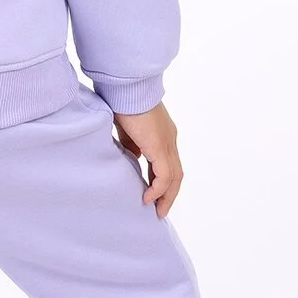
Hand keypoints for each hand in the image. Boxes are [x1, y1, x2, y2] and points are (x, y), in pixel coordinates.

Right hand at [113, 101, 182, 216]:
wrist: (125, 87)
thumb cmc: (121, 101)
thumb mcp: (127, 129)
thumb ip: (132, 144)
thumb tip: (133, 158)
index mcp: (162, 134)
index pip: (167, 163)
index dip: (161, 181)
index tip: (151, 194)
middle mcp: (169, 140)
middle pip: (175, 173)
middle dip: (168, 193)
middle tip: (159, 210)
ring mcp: (167, 143)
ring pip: (174, 177)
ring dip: (166, 196)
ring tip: (156, 210)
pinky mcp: (160, 147)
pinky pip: (164, 175)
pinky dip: (158, 189)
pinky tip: (147, 198)